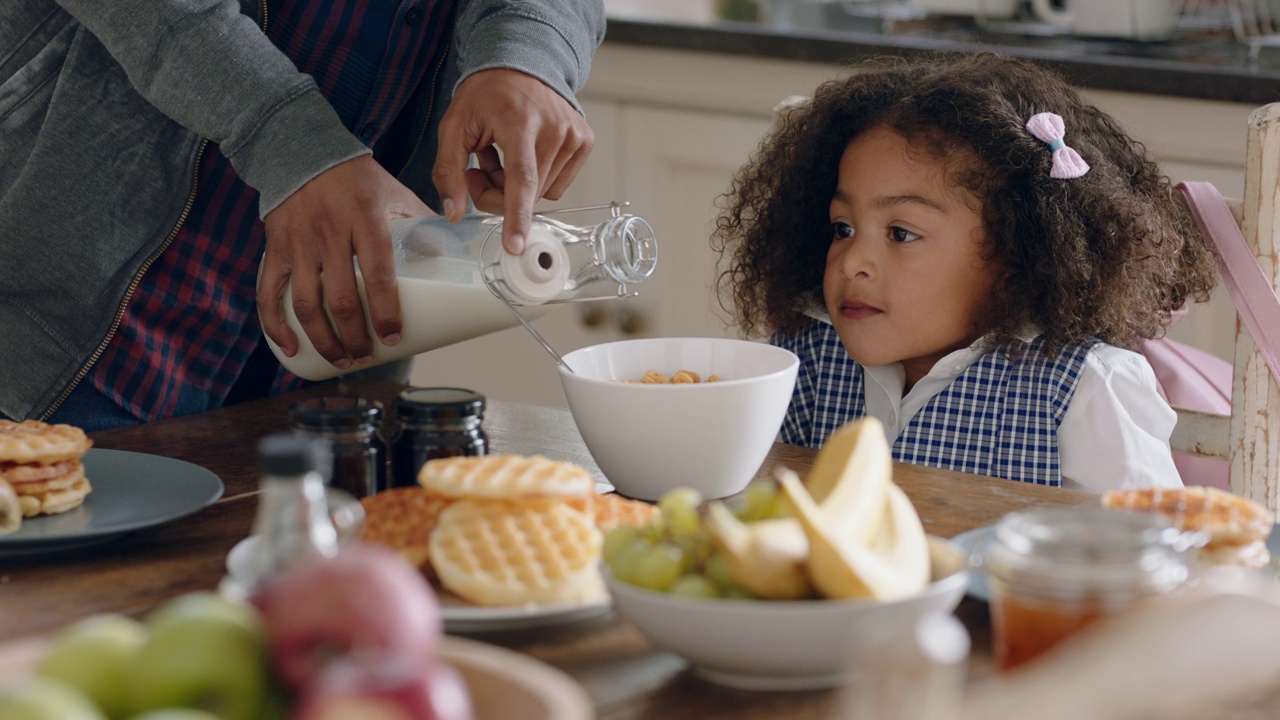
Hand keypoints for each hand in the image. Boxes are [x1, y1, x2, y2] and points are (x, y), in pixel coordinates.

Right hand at [259, 155, 431, 367]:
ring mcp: (298, 242)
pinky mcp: (275, 248)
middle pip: (341, 300)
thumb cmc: (357, 178)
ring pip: (306, 304)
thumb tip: (448, 258)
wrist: (301, 150)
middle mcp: (330, 233)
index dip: (387, 312)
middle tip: (367, 356)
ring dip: (324, 339)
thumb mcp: (394, 193)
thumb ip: (421, 223)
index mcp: (366, 219)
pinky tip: (292, 347)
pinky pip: (269, 293)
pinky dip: (276, 325)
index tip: (394, 337)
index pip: (379, 275)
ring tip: (341, 359)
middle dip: (356, 337)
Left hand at [432, 69, 593, 253]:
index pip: (521, 179)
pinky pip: (557, 184)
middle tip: (479, 170)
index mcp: (519, 122)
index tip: (517, 245)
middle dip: (498, 194)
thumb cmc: (486, 94)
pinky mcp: (584, 141)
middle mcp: (554, 128)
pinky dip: (538, 178)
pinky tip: (524, 154)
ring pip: (542, 193)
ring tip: (503, 155)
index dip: (516, 216)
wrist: (521, 63)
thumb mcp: (455, 126)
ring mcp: (574, 135)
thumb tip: (453, 213)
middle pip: (526, 193)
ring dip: (518, 187)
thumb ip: (449, 171)